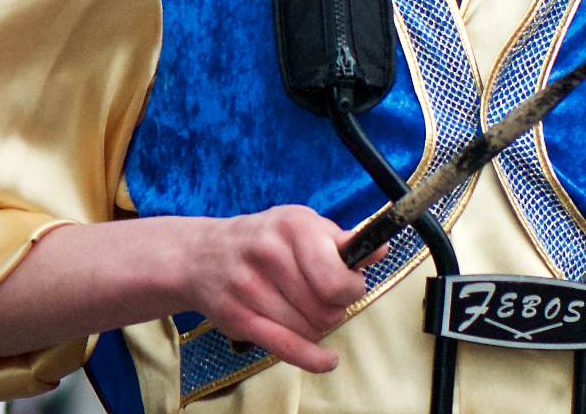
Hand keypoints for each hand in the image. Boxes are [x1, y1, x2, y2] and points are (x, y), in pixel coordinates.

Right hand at [185, 205, 387, 372]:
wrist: (204, 254)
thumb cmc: (266, 237)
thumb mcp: (302, 224)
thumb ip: (341, 240)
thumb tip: (381, 249)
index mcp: (294, 227)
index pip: (336, 277)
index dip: (352, 289)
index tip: (351, 286)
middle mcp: (270, 255)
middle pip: (325, 309)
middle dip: (336, 310)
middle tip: (330, 301)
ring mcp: (250, 288)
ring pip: (309, 329)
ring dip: (320, 328)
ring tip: (311, 311)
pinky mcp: (238, 319)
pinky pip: (284, 348)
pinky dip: (312, 358)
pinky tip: (327, 361)